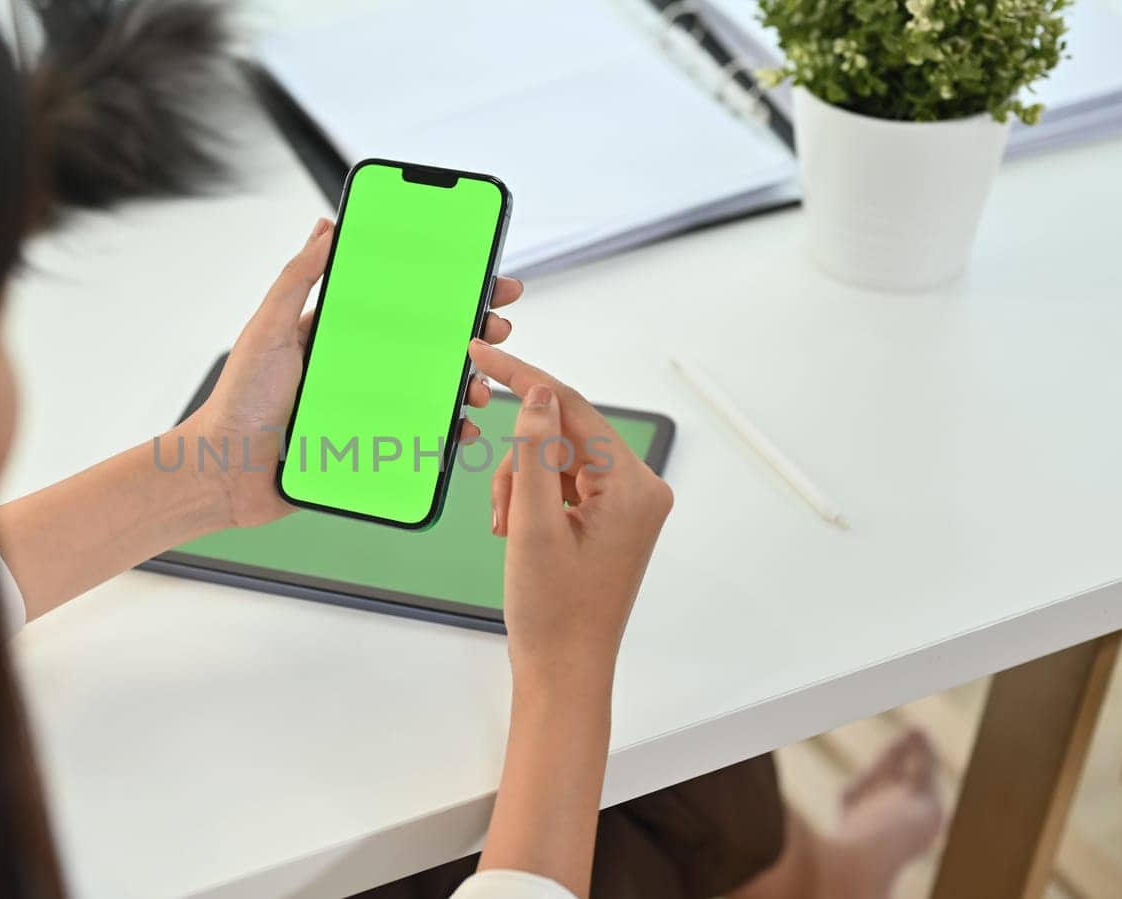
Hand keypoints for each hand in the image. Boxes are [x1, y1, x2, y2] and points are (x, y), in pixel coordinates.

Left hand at [181, 217, 524, 526]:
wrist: (225, 471)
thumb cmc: (239, 399)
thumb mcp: (268, 328)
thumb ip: (298, 278)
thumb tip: (327, 227)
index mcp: (339, 333)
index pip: (402, 301)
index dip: (444, 289)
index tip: (481, 277)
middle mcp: (359, 367)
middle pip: (429, 344)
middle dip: (472, 333)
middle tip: (498, 327)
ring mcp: (368, 407)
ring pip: (432, 391)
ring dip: (467, 383)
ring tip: (480, 383)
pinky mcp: (371, 446)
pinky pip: (419, 437)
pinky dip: (447, 433)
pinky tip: (462, 428)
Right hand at [469, 340, 673, 690]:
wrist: (563, 670)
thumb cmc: (553, 612)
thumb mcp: (532, 525)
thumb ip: (534, 451)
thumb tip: (538, 392)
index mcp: (634, 487)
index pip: (571, 408)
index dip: (521, 378)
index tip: (481, 355)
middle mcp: (640, 489)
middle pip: (562, 434)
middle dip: (519, 463)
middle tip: (500, 512)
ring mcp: (627, 505)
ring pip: (555, 458)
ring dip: (521, 484)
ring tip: (508, 532)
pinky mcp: (610, 518)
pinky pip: (562, 482)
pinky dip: (532, 499)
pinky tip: (518, 533)